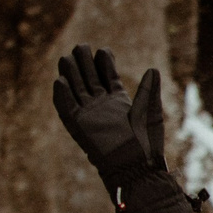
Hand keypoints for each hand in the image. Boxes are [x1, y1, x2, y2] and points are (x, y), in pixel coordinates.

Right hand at [51, 45, 199, 212]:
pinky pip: (66, 109)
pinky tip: (60, 80)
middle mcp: (102, 107)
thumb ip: (149, 90)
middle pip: (89, 79)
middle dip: (84, 63)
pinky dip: (62, 96)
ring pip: (76, 90)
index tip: (103, 50)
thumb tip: (153, 69)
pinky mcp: (78, 126)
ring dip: (71, 74)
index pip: (107, 77)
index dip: (104, 64)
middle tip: (80, 46)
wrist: (137, 166)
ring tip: (67, 57)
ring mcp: (89, 115)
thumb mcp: (150, 112)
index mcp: (118, 102)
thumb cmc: (148, 142)